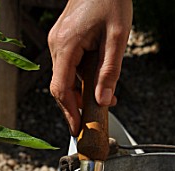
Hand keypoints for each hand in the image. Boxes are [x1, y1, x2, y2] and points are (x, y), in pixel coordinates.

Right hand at [48, 0, 132, 135]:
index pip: (60, 89)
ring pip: (67, 77)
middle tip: (94, 120)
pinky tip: (100, 80)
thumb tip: (103, 101)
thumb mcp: (117, 39)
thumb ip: (109, 72)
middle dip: (78, 106)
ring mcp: (59, 41)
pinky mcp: (65, 39)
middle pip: (62, 86)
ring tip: (108, 99)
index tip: (77, 129)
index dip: (68, 112)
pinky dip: (83, 78)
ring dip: (84, 92)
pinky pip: (70, 66)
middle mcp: (57, 44)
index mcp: (66, 45)